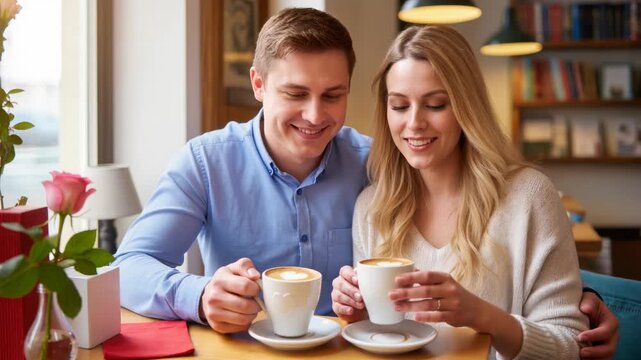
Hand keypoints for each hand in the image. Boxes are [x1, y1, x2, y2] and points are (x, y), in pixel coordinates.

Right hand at [200, 257, 261, 332]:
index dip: (256, 289)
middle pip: (245, 306)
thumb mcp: (234, 268)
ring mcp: (213, 313)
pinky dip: (246, 323)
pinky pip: (240, 328)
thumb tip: (255, 276)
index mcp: (220, 281)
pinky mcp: (217, 326)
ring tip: (251, 308)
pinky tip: (243, 315)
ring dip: (253, 315)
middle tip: (257, 301)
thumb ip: (246, 267)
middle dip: (257, 304)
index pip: (246, 286)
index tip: (256, 289)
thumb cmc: (226, 279)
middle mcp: (214, 298)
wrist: (208, 293)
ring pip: (243, 319)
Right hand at [331, 265, 366, 322]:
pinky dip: (345, 309)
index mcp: (346, 275)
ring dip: (350, 300)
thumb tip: (377, 281)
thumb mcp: (368, 287)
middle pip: (341, 284)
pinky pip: (337, 306)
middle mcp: (339, 283)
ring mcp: (335, 294)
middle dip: (351, 290)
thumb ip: (370, 282)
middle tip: (360, 296)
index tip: (357, 281)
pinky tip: (351, 310)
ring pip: (339, 295)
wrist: (362, 310)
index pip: (344, 271)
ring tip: (360, 305)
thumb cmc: (365, 294)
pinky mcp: (335, 306)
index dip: (350, 275)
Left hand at [391, 271, 522, 357]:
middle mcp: (450, 289)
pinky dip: (426, 316)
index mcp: (446, 278)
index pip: (427, 275)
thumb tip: (410, 270)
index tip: (397, 279)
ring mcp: (453, 303)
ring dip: (411, 305)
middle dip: (406, 292)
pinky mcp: (454, 316)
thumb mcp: (445, 283)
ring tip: (397, 306)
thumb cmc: (456, 295)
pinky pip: (438, 316)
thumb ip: (429, 278)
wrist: (477, 310)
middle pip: (425, 290)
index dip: (412, 277)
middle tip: (391, 294)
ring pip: (429, 304)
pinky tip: (415, 316)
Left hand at [578, 291, 618, 358]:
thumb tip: (585, 309)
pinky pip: (600, 359)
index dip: (594, 336)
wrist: (586, 309)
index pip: (606, 332)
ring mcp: (607, 345)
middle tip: (581, 353)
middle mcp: (612, 336)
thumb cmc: (587, 303)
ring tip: (580, 358)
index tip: (580, 337)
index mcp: (611, 323)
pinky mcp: (601, 351)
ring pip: (606, 357)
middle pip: (609, 348)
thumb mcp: (588, 299)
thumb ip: (588, 303)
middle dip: (596, 352)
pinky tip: (580, 359)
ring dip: (595, 359)